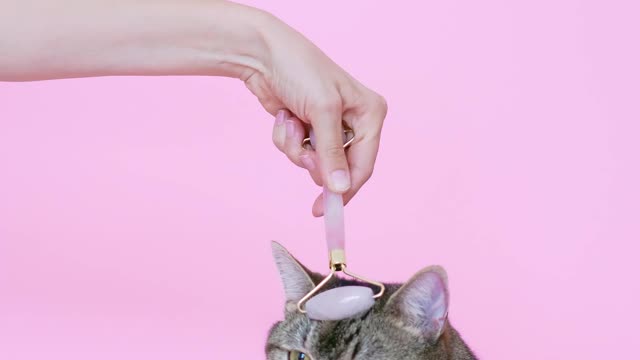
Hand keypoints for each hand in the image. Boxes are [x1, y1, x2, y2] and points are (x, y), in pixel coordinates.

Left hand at [243, 14, 387, 215]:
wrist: (263, 54)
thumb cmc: (300, 69)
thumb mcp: (322, 111)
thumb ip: (332, 154)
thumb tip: (341, 189)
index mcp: (370, 114)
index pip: (364, 164)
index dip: (345, 190)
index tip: (325, 210)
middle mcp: (353, 122)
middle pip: (338, 168)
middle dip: (314, 161)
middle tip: (304, 149)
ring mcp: (328, 126)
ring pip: (313, 162)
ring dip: (296, 147)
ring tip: (292, 121)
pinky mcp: (307, 128)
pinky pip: (297, 151)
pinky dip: (286, 138)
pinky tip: (284, 116)